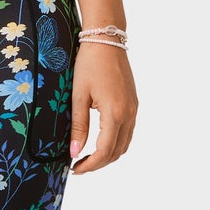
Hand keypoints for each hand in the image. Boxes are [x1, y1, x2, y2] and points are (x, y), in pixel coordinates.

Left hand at [69, 41, 137, 173]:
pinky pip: (128, 132)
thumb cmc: (89, 65)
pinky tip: (99, 141)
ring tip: (87, 157)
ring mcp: (134, 109)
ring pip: (125, 143)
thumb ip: (78, 126)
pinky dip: (115, 142)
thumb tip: (75, 153)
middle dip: (99, 163)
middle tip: (79, 166)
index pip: (105, 151)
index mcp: (115, 113)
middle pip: (117, 151)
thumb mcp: (78, 96)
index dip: (90, 165)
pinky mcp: (133, 104)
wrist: (107, 40)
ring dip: (108, 155)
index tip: (75, 169)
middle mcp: (129, 114)